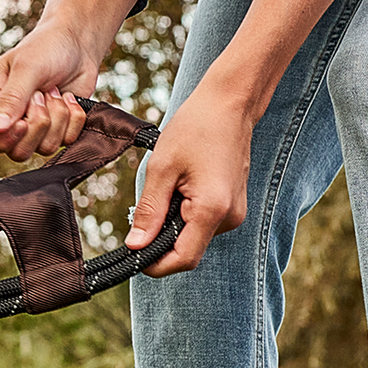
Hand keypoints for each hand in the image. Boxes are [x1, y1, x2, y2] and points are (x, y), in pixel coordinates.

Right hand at [0, 0, 139, 161]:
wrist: (77, 42)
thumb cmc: (45, 47)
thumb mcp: (27, 68)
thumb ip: (11, 98)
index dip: (0, 142)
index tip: (21, 123)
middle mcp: (8, 120)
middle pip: (16, 151)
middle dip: (38, 125)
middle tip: (42, 95)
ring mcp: (33, 128)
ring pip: (44, 148)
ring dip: (58, 118)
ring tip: (56, 91)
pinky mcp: (57, 130)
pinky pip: (66, 142)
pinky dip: (73, 119)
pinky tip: (69, 97)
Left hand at [125, 0, 356, 271]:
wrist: (229, 103)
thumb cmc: (195, 128)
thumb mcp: (162, 168)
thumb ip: (149, 210)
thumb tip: (135, 246)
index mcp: (213, 210)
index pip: (182, 259)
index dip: (155, 264)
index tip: (132, 255)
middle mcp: (230, 218)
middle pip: (188, 249)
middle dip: (160, 239)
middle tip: (142, 210)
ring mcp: (234, 212)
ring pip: (193, 235)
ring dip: (172, 222)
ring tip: (167, 186)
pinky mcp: (232, 205)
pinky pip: (203, 222)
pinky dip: (184, 212)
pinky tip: (179, 185)